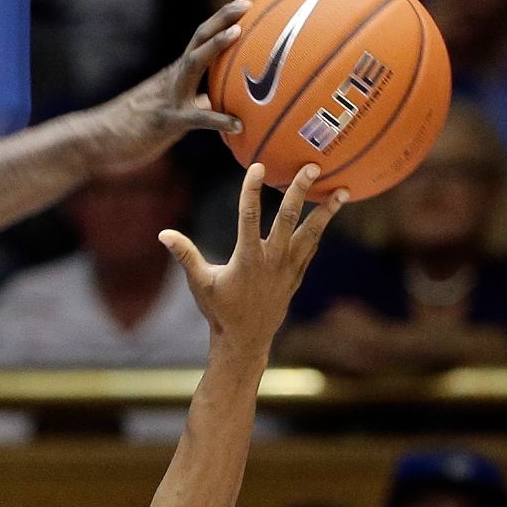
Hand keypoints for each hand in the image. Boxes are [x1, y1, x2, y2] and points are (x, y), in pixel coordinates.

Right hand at [84, 0, 249, 170]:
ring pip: (193, 64)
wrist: (96, 139)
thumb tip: (218, 105)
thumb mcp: (167, 110)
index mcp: (174, 76)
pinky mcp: (166, 121)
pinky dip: (219, 120)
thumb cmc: (132, 129)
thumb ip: (194, 104)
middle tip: (246, 3)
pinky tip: (238, 126)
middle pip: (198, 40)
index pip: (200, 40)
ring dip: (215, 46)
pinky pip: (196, 118)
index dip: (221, 21)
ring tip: (239, 33)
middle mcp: (172, 79)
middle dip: (222, 19)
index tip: (245, 4)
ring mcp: (169, 97)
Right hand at [160, 163, 346, 355]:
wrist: (246, 338)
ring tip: (342, 191)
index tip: (257, 167)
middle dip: (300, 190)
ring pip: (310, 233)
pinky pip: (311, 248)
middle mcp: (272, 259)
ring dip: (326, 211)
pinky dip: (319, 230)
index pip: (249, 215)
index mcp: (247, 257)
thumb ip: (185, 255)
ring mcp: (288, 267)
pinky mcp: (296, 275)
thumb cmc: (220, 309)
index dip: (252, 189)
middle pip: (289, 217)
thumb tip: (163, 233)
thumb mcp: (199, 282)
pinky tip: (328, 216)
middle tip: (312, 167)